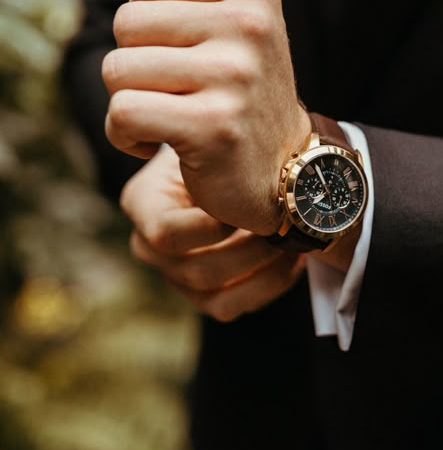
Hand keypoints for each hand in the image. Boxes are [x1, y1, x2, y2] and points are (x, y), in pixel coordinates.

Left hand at [103, 0, 310, 235]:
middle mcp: (251, 27)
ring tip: (168, 119)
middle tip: (175, 95)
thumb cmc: (241, 93)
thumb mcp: (220, 28)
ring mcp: (236, 76)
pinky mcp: (214, 127)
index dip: (147, 28)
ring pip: (117, 70)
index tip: (183, 58)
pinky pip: (123, 113)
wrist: (284, 172)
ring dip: (128, 103)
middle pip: (126, 24)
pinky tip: (156, 145)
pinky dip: (125, 136)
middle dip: (135, 66)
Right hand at [120, 147, 305, 320]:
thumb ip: (211, 152)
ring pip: (215, 298)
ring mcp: (172, 273)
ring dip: (263, 272)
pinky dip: (267, 286)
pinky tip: (291, 260)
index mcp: (142, 203)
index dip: (213, 227)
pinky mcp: (198, 293)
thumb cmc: (222, 149)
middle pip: (196, 270)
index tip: (249, 209)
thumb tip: (232, 163)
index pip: (166, 233)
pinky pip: (230, 307)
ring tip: (292, 245)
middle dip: (250, 252)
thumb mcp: (208, 142)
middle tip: (283, 229)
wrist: (231, 163)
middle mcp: (148, 244)